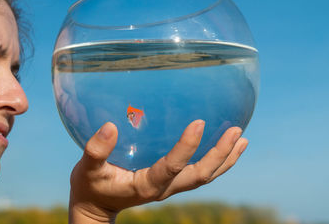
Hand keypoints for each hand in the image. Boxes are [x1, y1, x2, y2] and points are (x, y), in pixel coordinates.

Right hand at [69, 120, 247, 223]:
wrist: (96, 206)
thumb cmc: (90, 186)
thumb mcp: (86, 170)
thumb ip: (95, 151)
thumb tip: (110, 126)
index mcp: (146, 185)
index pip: (172, 167)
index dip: (187, 147)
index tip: (199, 122)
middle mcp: (164, 188)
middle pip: (200, 176)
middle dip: (220, 155)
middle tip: (237, 131)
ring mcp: (171, 186)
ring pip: (205, 176)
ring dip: (225, 159)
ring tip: (242, 138)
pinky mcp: (172, 181)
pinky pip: (199, 173)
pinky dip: (217, 160)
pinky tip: (227, 145)